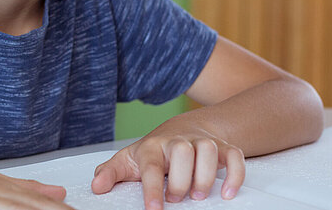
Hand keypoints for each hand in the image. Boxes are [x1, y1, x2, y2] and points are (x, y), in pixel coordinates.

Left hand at [90, 118, 244, 209]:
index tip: (154, 209)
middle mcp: (179, 142)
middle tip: (176, 198)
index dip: (152, 188)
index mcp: (153, 147)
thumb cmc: (155, 151)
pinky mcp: (222, 147)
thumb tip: (96, 186)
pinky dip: (235, 174)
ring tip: (198, 195)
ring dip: (206, 175)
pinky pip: (235, 156)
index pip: (152, 166)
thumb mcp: (129, 160)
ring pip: (208, 150)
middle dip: (181, 179)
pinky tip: (227, 193)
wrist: (182, 129)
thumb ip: (111, 172)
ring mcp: (202, 142)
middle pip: (183, 152)